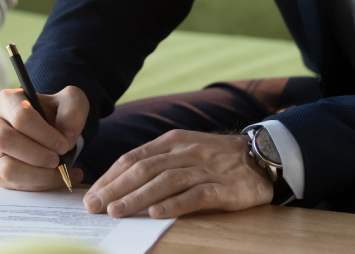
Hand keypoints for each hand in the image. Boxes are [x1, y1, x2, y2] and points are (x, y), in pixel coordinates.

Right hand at [0, 85, 87, 189]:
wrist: (52, 132)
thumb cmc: (58, 114)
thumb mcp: (72, 103)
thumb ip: (73, 113)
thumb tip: (67, 136)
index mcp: (8, 100)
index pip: (21, 117)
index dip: (44, 135)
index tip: (64, 145)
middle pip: (4, 140)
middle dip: (36, 155)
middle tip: (57, 161)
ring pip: (5, 168)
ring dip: (36, 175)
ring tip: (58, 173)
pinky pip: (11, 183)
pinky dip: (36, 185)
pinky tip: (54, 179)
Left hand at [84, 130, 273, 218]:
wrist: (262, 156)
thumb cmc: (214, 158)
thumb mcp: (183, 151)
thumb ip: (156, 162)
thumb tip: (119, 182)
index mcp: (172, 141)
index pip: (134, 158)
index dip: (111, 177)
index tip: (92, 194)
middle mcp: (186, 152)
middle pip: (144, 169)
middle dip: (116, 188)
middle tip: (94, 206)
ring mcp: (205, 169)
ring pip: (165, 181)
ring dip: (137, 197)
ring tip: (116, 211)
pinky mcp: (224, 188)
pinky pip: (195, 195)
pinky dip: (174, 204)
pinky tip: (156, 214)